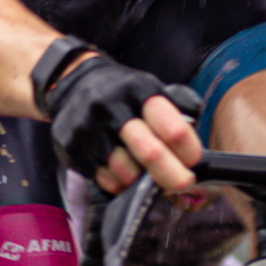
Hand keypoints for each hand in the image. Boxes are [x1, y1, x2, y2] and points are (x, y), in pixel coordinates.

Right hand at [42, 50, 201, 195]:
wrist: (71, 82)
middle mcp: (112, 108)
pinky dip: (118, 183)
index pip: (174, 128)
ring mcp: (90, 129)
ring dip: (141, 180)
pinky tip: (121, 172)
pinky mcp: (73, 147)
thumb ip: (174, 114)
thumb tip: (193, 152)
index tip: (192, 160)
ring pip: (127, 172)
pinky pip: (105, 180)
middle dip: (173, 177)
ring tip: (144, 173)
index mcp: (139, 91)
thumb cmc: (121, 93)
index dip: (189, 151)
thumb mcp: (149, 89)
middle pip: (151, 153)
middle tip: (182, 183)